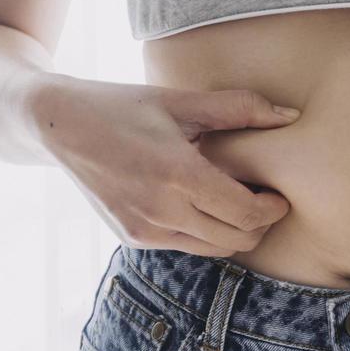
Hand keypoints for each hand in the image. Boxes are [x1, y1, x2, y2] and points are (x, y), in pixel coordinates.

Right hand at [31, 76, 299, 256]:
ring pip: (214, 249)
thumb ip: (239, 109)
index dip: (272, 209)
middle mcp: (161, 210)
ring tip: (238, 202)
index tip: (279, 194)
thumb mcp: (180, 101)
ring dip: (235, 232)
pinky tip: (204, 205)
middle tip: (265, 199)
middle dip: (260, 224)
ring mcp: (145, 229)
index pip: (246, 213)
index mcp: (178, 175)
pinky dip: (206, 232)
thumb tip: (291, 116)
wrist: (58, 126)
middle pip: (237, 238)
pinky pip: (187, 246)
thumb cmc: (124, 106)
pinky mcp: (134, 237)